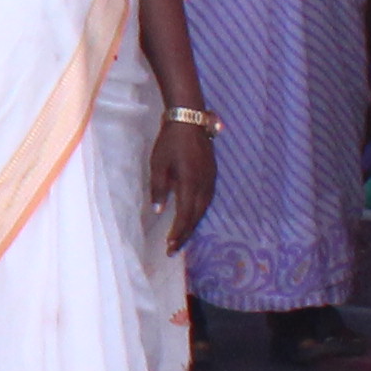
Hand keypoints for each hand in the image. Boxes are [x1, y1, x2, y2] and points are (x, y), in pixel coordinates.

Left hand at [144, 119, 216, 256]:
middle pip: (196, 216)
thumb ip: (159, 189)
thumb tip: (158, 211)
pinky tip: (192, 217)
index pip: (185, 214)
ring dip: (192, 224)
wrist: (189, 121)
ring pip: (203, 209)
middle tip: (173, 249)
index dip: (178, 232)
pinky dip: (199, 212)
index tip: (170, 245)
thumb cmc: (169, 142)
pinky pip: (207, 200)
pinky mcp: (212, 175)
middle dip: (185, 234)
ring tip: (181, 238)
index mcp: (190, 183)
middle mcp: (204, 185)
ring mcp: (211, 180)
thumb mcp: (158, 165)